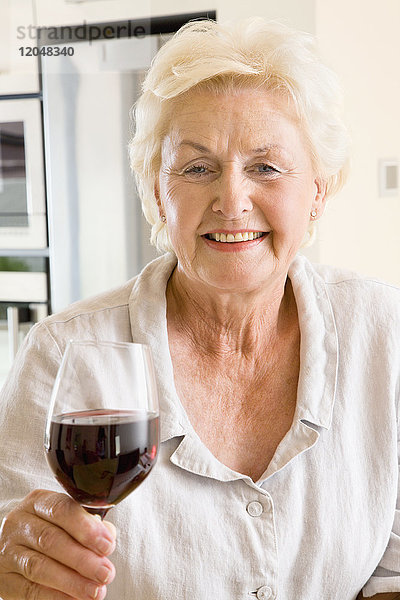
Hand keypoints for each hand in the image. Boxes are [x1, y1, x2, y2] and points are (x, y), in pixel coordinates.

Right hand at [0, 489, 115, 599]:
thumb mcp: (68, 520)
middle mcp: (19, 523)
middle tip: (105, 573)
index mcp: (38, 502)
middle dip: (83, 559)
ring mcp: (8, 551)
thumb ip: (89, 524)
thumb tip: (107, 536)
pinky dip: (55, 597)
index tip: (107, 545)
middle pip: (51, 540)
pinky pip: (29, 590)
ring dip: (72, 582)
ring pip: (39, 567)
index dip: (86, 528)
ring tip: (95, 591)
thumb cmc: (53, 530)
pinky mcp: (4, 579)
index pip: (61, 510)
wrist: (19, 548)